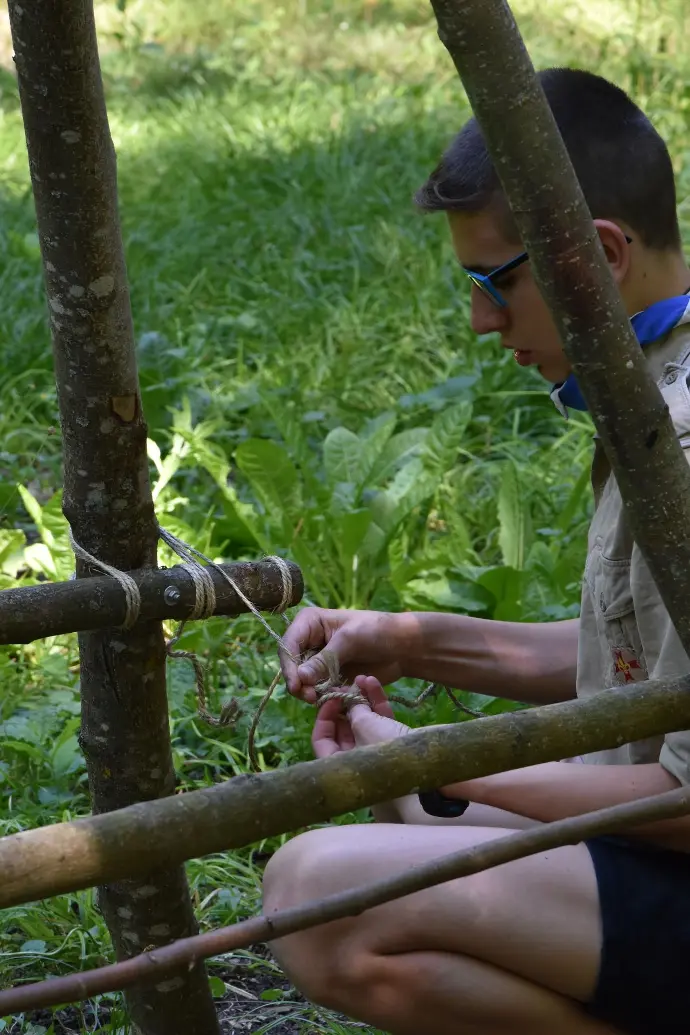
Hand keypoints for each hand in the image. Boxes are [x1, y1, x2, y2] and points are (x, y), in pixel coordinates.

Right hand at [280, 607, 412, 702]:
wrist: (402, 647)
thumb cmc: (377, 632)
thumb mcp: (349, 641)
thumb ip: (324, 659)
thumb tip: (300, 677)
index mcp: (310, 623)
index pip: (288, 644)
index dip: (289, 665)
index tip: (296, 685)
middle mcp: (309, 641)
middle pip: (291, 665)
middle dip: (298, 682)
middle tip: (311, 697)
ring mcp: (318, 660)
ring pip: (302, 681)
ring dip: (308, 692)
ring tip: (322, 699)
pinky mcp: (328, 676)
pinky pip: (317, 689)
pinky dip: (322, 696)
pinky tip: (333, 698)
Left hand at [311, 675, 411, 758]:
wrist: (424, 764)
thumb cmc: (383, 749)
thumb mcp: (363, 726)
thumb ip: (353, 710)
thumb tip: (349, 701)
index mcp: (339, 763)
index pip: (321, 738)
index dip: (324, 716)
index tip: (331, 698)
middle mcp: (354, 759)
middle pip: (343, 728)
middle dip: (345, 703)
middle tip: (346, 684)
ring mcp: (375, 752)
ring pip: (363, 721)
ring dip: (362, 699)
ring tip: (362, 677)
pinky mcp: (392, 743)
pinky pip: (380, 721)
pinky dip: (376, 703)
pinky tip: (373, 682)